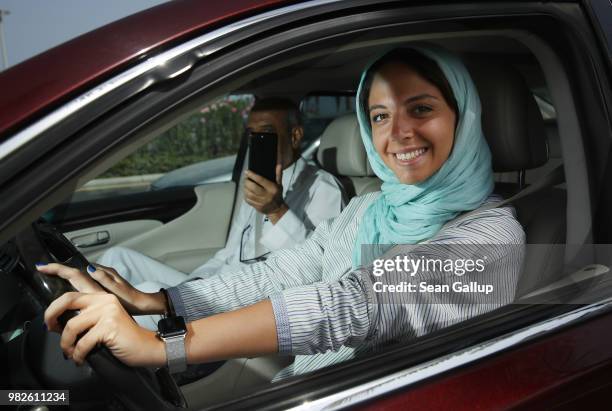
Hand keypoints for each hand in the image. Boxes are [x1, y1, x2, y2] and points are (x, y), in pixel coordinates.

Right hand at [36, 263, 166, 314]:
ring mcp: (102, 277)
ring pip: (80, 274)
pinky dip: (76, 279)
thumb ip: (105, 279)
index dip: (57, 268)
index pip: (74, 270)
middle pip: (74, 270)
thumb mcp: (119, 291)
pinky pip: (86, 279)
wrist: (143, 303)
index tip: (41, 267)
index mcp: (100, 276)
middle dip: (58, 269)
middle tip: (43, 271)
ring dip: (66, 273)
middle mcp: (100, 274)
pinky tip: (73, 286)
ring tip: (52, 277)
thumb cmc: (131, 300)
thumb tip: (90, 268)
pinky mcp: (105, 283)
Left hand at [44, 291, 164, 366]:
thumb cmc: (121, 338)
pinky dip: (78, 354)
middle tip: (49, 329)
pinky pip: (82, 342)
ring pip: (71, 326)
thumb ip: (84, 318)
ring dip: (66, 344)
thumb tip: (55, 324)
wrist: (145, 346)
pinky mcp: (110, 326)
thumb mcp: (101, 323)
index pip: (71, 294)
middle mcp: (105, 299)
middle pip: (67, 300)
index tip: (48, 322)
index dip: (53, 307)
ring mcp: (108, 311)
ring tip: (71, 353)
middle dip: (51, 315)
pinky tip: (81, 360)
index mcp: (101, 297)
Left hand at [244, 164, 288, 223]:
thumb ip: (278, 174)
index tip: (247, 171)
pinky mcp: (257, 207)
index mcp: (272, 189)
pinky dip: (245, 195)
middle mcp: (267, 196)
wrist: (277, 210)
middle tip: (246, 178)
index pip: (261, 180)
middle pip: (253, 187)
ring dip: (245, 188)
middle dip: (247, 182)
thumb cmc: (277, 195)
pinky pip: (248, 200)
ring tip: (245, 184)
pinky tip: (246, 192)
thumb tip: (279, 164)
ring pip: (249, 194)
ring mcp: (261, 202)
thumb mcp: (279, 184)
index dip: (252, 175)